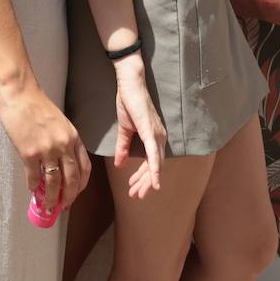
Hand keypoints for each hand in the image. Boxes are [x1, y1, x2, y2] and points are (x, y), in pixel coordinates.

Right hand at [0, 81, 89, 211]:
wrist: (20, 93)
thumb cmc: (37, 105)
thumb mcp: (59, 122)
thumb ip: (63, 141)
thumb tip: (60, 165)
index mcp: (73, 137)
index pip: (84, 168)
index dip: (81, 185)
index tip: (75, 194)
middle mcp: (63, 145)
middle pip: (71, 179)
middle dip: (68, 197)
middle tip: (63, 206)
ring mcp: (47, 150)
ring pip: (53, 182)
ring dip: (51, 198)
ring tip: (47, 206)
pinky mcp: (29, 153)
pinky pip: (34, 177)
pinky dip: (33, 186)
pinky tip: (32, 189)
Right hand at [112, 56, 165, 199]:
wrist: (129, 84)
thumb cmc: (128, 102)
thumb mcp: (124, 129)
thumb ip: (123, 147)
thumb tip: (120, 165)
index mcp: (153, 138)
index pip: (151, 163)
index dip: (143, 177)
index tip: (134, 188)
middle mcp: (159, 138)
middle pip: (155, 167)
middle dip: (145, 183)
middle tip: (136, 196)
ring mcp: (156, 135)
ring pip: (155, 164)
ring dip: (147, 180)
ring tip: (138, 193)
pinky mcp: (151, 132)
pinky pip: (154, 155)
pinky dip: (155, 169)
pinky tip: (154, 182)